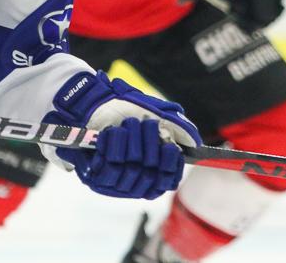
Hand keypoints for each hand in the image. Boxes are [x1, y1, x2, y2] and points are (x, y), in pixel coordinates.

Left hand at [43, 72, 200, 199]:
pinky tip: (112, 132)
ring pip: (130, 171)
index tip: (170, 147)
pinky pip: (109, 168)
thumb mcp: (154, 113)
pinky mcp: (95, 177)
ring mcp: (114, 182)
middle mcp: (134, 181)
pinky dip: (113, 145)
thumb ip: (176, 127)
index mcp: (150, 170)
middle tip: (145, 124)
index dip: (170, 166)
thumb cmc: (124, 110)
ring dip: (131, 142)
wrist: (91, 103)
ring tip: (126, 125)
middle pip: (149, 175)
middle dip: (149, 144)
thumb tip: (194, 143)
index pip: (167, 181)